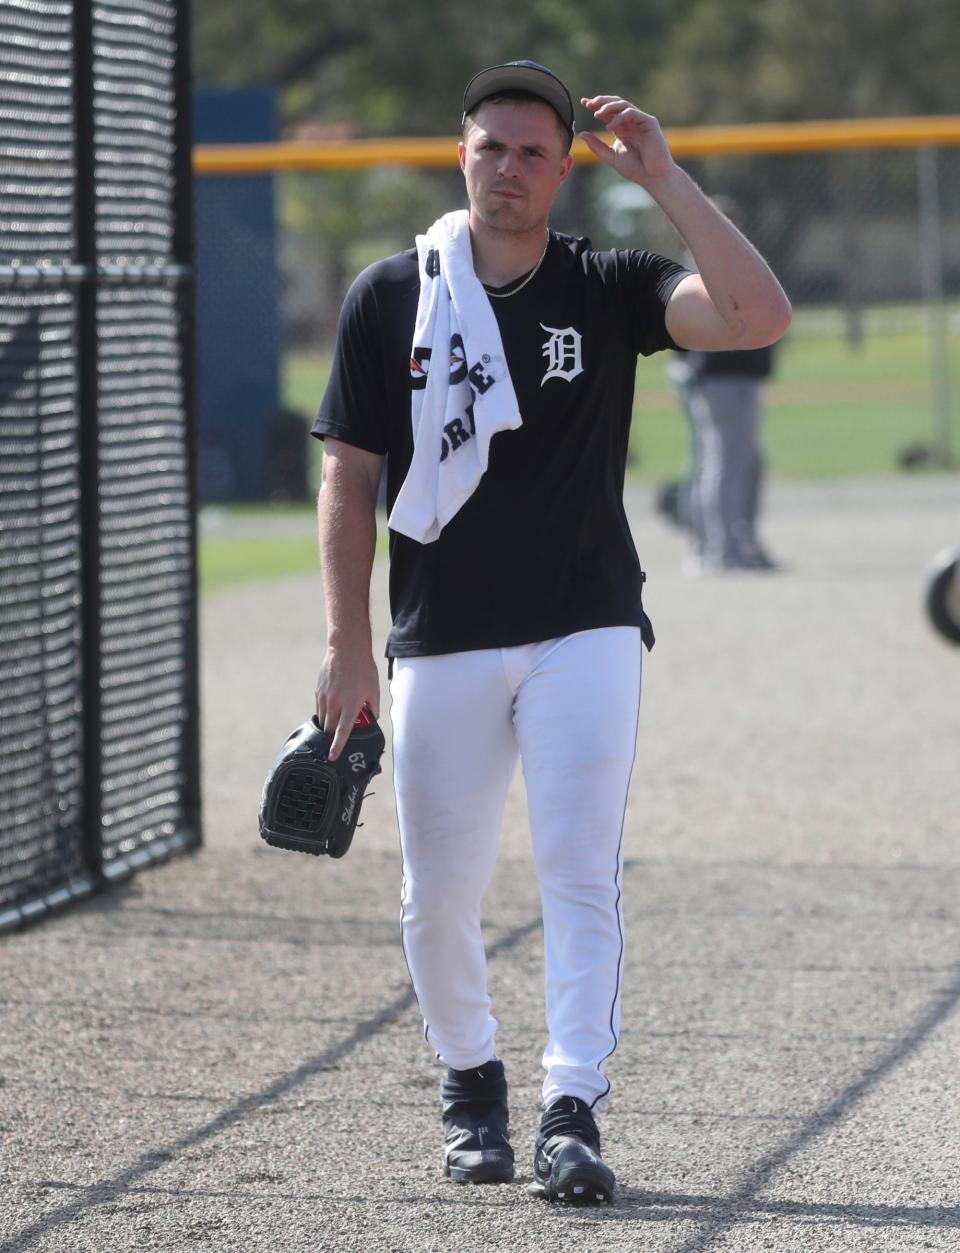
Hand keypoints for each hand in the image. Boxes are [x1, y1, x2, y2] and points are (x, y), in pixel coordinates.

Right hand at [315, 645, 379, 760]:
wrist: (346, 650)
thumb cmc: (364, 670)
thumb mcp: (374, 690)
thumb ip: (373, 708)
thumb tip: (371, 718)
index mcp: (351, 705)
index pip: (342, 732)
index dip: (337, 747)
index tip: (332, 757)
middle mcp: (335, 703)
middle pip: (329, 730)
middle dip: (332, 738)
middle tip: (337, 740)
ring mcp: (325, 697)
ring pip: (323, 720)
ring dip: (329, 725)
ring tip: (337, 721)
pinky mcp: (318, 691)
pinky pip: (320, 709)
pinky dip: (325, 713)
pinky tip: (333, 708)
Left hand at [579, 96, 675, 184]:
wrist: (652, 176)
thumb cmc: (635, 169)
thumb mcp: (611, 156)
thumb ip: (597, 146)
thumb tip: (582, 134)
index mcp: (622, 129)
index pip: (608, 113)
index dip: (596, 106)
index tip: (583, 103)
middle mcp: (631, 122)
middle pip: (615, 104)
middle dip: (601, 101)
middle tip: (588, 103)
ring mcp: (640, 121)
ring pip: (623, 105)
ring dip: (609, 107)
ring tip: (597, 114)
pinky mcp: (649, 122)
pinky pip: (632, 113)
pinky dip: (620, 117)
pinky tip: (610, 126)